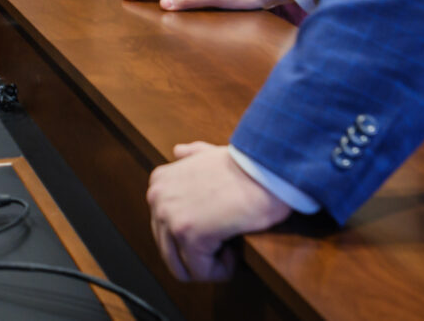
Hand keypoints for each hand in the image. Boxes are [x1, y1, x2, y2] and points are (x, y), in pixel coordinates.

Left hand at [147, 143, 291, 282]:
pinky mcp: (189, 234)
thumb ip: (192, 156)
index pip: (164, 228)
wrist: (266, 169)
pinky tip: (235, 252)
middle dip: (198, 256)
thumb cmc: (247, 165)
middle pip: (168, 250)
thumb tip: (179, 151)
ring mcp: (170, 217)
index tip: (219, 228)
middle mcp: (157, 198)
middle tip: (226, 246)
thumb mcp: (210, 153)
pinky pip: (201, 272)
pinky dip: (222, 271)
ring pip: (181, 267)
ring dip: (209, 266)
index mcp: (160, 181)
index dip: (194, 236)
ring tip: (230, 250)